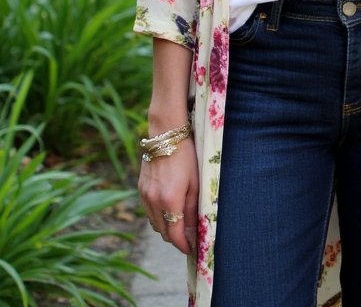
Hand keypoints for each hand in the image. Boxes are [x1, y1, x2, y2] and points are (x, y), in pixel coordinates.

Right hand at [139, 136, 198, 254]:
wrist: (166, 134)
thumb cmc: (186, 157)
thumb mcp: (195, 183)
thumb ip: (193, 210)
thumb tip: (193, 231)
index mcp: (170, 201)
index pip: (175, 235)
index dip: (184, 246)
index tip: (193, 250)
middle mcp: (154, 201)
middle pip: (163, 232)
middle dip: (176, 239)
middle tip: (189, 238)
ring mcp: (145, 195)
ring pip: (154, 223)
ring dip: (166, 228)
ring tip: (180, 225)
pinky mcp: (141, 189)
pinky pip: (149, 211)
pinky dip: (158, 216)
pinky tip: (169, 210)